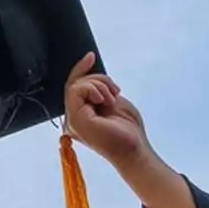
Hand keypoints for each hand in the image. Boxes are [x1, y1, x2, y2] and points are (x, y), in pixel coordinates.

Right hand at [63, 52, 149, 170]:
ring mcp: (72, 120)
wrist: (136, 150)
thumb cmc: (128, 131)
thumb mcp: (113, 102)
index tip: (91, 56)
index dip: (80, 69)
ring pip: (76, 85)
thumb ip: (99, 91)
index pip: (73, 88)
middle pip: (75, 84)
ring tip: (112, 99)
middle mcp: (72, 118)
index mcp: (79, 115)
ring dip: (99, 85)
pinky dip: (93, 89)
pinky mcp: (76, 119)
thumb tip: (90, 76)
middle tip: (115, 91)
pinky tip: (105, 100)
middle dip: (97, 79)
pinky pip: (76, 91)